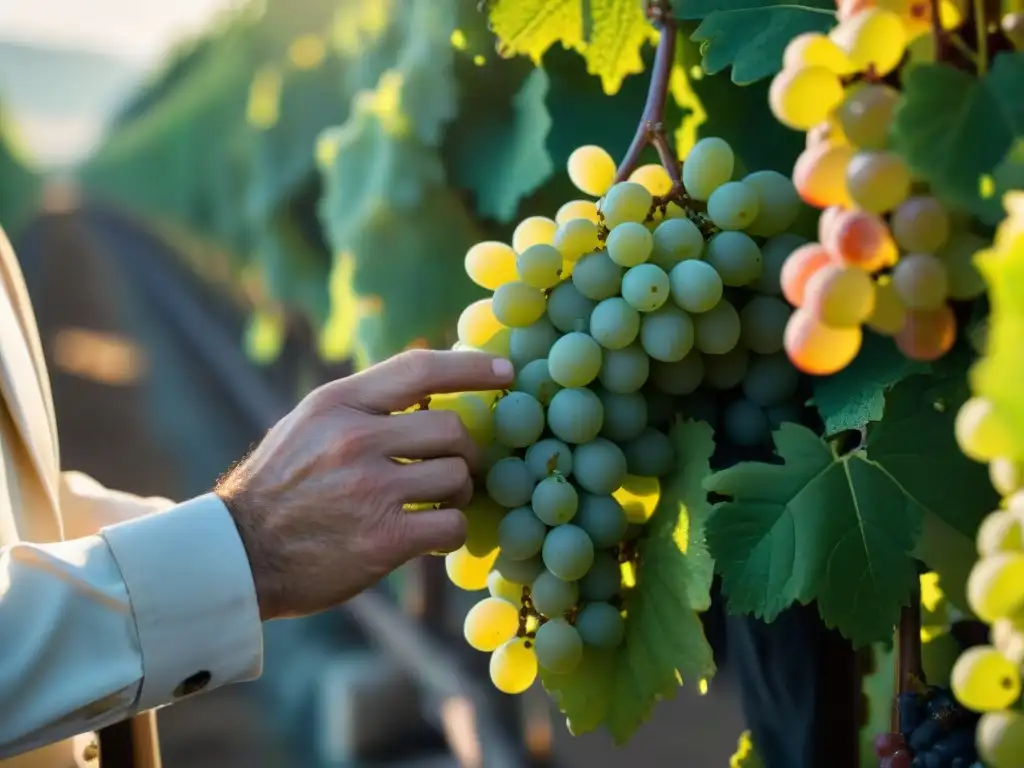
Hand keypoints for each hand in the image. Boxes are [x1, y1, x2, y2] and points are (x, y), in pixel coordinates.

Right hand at [216, 349, 514, 620]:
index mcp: (338, 404)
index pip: (419, 369)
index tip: (506, 371)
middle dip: (466, 450)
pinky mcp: (384, 539)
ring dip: (459, 492)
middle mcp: (356, 439)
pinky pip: (452, 524)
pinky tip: (431, 534)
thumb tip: (431, 390)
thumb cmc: (279, 488)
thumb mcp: (307, 425)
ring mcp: (371, 489)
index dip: (471, 367)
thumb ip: (362, 405)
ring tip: (437, 503)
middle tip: (457, 467)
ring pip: (458, 476)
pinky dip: (451, 530)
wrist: (239, 556)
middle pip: (452, 428)